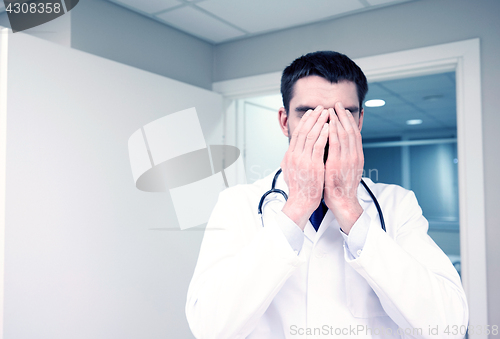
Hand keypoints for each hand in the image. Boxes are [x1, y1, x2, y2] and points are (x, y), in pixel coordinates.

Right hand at [281, 106, 329, 229]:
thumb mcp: (291, 171)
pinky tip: (329, 127)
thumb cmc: (300, 189)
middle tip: (321, 107)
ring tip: (327, 113)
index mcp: (290, 156)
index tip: (312, 113)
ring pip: (311, 135)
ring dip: (320, 122)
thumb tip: (290, 153)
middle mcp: (295, 156)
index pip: (297, 133)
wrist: (301, 203)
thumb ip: (291, 160)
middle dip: (313, 117)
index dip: (305, 121)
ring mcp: (303, 160)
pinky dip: (323, 135)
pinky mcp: (312, 165)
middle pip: (304, 130)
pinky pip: (318, 146)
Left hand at [324, 102, 363, 233]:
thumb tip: (339, 148)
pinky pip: (335, 144)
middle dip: (343, 116)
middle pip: (350, 130)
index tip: (342, 111)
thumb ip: (343, 158)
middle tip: (337, 104)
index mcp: (357, 157)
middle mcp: (354, 156)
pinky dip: (333, 132)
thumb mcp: (345, 170)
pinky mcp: (338, 163)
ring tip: (331, 109)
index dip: (348, 121)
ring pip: (344, 134)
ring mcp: (347, 159)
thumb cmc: (340, 188)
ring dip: (337, 120)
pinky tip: (328, 123)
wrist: (343, 202)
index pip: (354, 134)